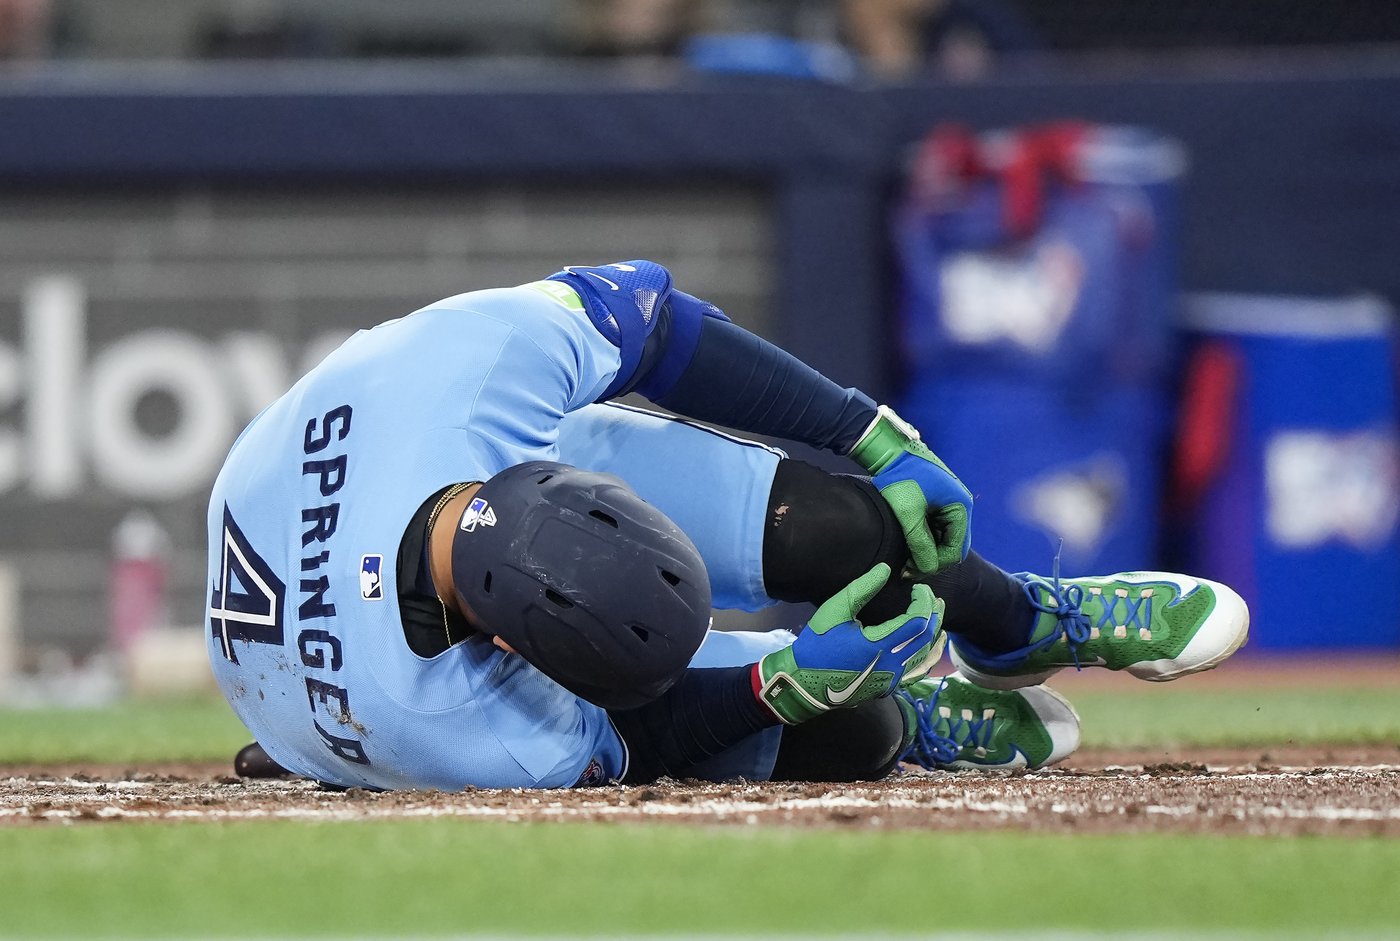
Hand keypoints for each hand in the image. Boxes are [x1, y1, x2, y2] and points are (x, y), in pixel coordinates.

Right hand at [755, 563, 943, 724]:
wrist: (805, 683)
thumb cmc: (818, 645)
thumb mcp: (834, 611)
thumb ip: (861, 589)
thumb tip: (886, 569)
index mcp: (879, 645)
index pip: (917, 621)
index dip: (923, 601)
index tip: (917, 587)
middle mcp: (891, 665)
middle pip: (927, 637)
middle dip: (933, 613)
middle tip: (930, 596)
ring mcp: (892, 680)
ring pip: (926, 655)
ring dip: (934, 631)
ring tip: (936, 613)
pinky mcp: (889, 687)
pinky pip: (918, 670)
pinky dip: (929, 654)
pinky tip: (932, 644)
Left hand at [850, 405, 971, 574]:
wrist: (890, 453)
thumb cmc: (900, 478)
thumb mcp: (908, 513)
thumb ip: (920, 543)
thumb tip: (927, 569)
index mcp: (961, 506)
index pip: (955, 549)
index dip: (934, 564)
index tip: (911, 570)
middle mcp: (961, 505)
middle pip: (952, 546)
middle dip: (931, 559)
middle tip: (907, 568)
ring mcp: (950, 504)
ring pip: (944, 539)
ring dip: (927, 550)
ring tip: (905, 558)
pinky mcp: (938, 503)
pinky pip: (937, 529)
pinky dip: (925, 539)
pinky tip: (908, 543)